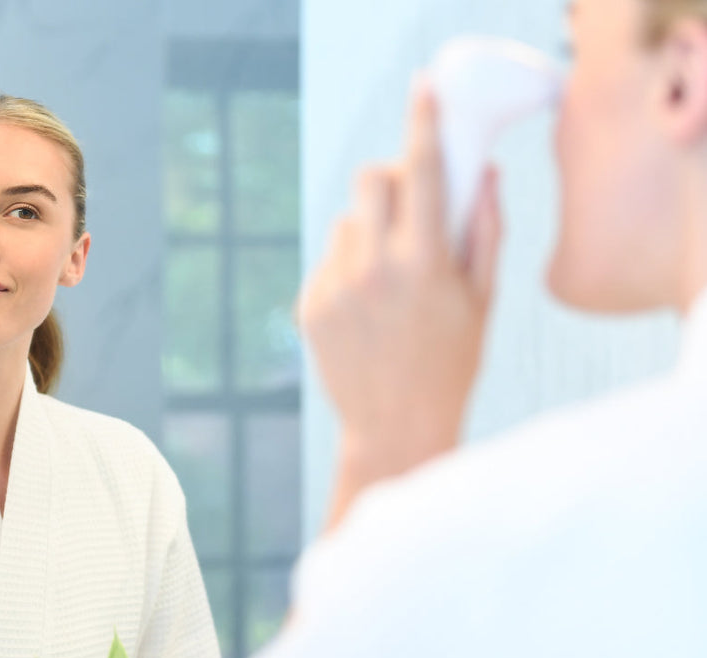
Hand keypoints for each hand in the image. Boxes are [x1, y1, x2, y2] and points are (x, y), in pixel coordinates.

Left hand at [298, 79, 502, 512]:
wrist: (395, 428)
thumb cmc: (452, 365)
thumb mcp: (482, 300)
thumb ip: (484, 231)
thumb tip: (482, 174)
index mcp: (424, 264)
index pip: (423, 171)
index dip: (424, 123)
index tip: (424, 92)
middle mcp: (373, 269)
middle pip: (369, 180)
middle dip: (392, 180)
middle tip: (410, 206)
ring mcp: (335, 287)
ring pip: (348, 222)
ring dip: (371, 229)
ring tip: (391, 276)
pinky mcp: (310, 304)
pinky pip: (330, 258)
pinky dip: (350, 265)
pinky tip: (369, 306)